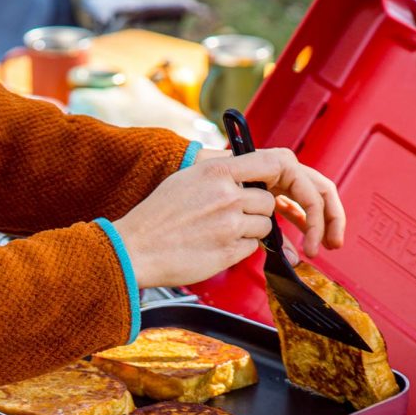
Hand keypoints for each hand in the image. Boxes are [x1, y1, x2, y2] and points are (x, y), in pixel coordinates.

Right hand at [113, 148, 343, 288]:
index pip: (273, 163)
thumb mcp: (187, 179)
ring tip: (216, 234)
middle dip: (256, 212)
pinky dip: (239, 250)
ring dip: (248, 233)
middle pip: (267, 202)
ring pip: (263, 227)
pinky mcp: (228, 251)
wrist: (135, 249)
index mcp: (217, 171)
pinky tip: (214, 247)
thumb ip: (220, 174)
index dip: (280, 176)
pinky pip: (252, 249)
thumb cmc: (156, 216)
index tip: (276, 185)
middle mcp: (227, 195)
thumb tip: (246, 174)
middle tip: (230, 219)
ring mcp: (229, 224)